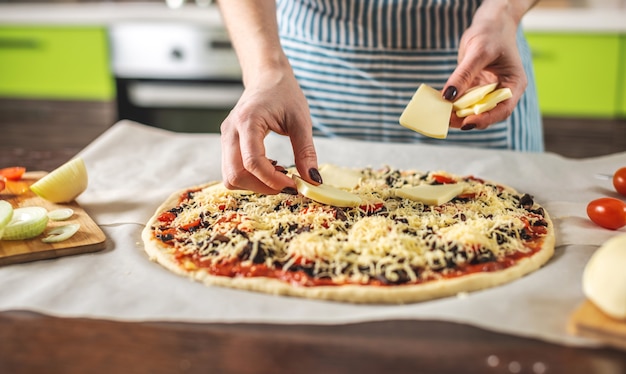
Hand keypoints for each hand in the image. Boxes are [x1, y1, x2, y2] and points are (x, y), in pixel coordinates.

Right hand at [220, 68, 319, 193]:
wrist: (267, 77)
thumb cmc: (284, 93)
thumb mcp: (301, 121)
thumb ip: (306, 152)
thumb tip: (313, 181)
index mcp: (248, 121)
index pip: (252, 162)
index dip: (273, 180)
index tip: (294, 185)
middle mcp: (231, 131)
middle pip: (235, 175)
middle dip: (262, 187)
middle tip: (287, 184)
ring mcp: (226, 138)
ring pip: (231, 177)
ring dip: (255, 184)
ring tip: (279, 173)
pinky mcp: (228, 144)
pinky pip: (233, 170)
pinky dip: (251, 177)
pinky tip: (271, 167)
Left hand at [443, 1, 527, 130]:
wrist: (490, 24)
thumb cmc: (491, 33)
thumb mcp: (478, 52)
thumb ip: (464, 74)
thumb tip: (448, 96)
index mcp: (514, 84)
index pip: (503, 109)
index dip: (485, 119)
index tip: (466, 122)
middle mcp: (503, 91)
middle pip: (487, 113)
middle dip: (467, 118)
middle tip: (447, 120)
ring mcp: (489, 91)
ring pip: (474, 110)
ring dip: (458, 114)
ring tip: (441, 114)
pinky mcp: (476, 89)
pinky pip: (464, 101)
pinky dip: (453, 104)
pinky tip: (440, 104)